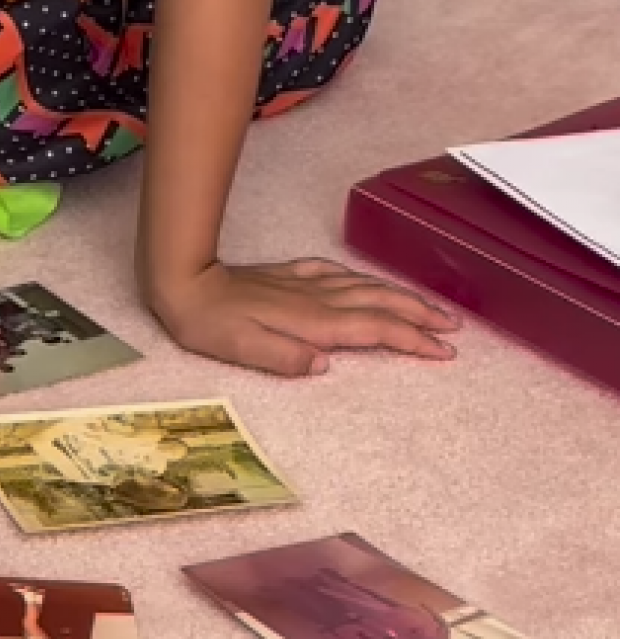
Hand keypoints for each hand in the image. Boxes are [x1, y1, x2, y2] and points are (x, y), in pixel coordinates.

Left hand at [151, 257, 460, 377]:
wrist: (183, 282)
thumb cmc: (208, 324)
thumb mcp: (240, 350)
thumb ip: (284, 358)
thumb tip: (325, 364)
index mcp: (311, 321)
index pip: (374, 331)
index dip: (411, 340)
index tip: (445, 352)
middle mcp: (315, 299)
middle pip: (380, 305)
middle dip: (420, 316)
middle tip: (455, 329)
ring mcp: (304, 283)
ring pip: (364, 287)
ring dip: (400, 296)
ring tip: (431, 307)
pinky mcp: (289, 274)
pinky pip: (337, 273)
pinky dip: (362, 279)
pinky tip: (368, 282)